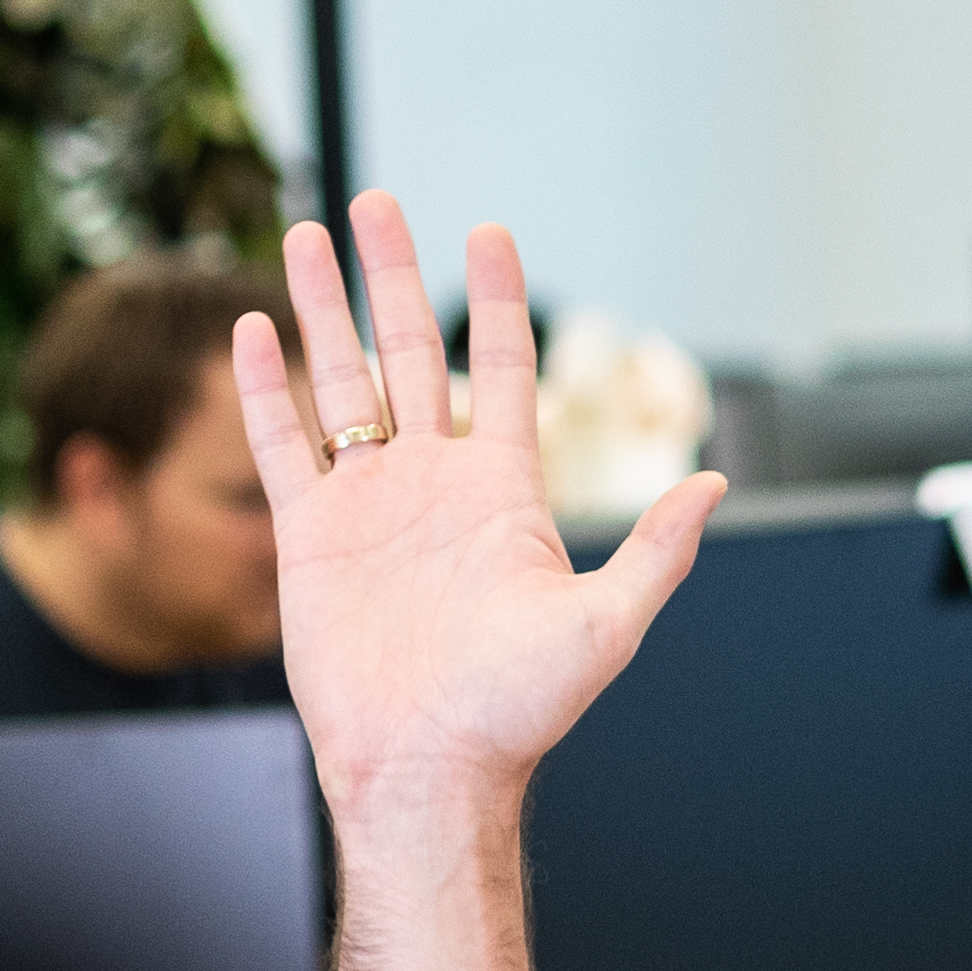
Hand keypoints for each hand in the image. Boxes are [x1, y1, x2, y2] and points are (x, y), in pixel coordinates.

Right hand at [237, 197, 722, 832]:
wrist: (430, 768)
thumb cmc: (519, 711)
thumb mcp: (607, 625)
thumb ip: (657, 551)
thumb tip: (718, 483)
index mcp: (503, 491)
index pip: (502, 368)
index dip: (497, 298)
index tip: (489, 230)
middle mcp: (433, 483)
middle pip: (409, 351)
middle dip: (393, 275)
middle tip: (377, 202)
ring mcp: (369, 504)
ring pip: (340, 383)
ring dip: (323, 310)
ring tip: (304, 235)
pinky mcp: (310, 538)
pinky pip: (284, 447)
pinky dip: (266, 389)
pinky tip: (253, 330)